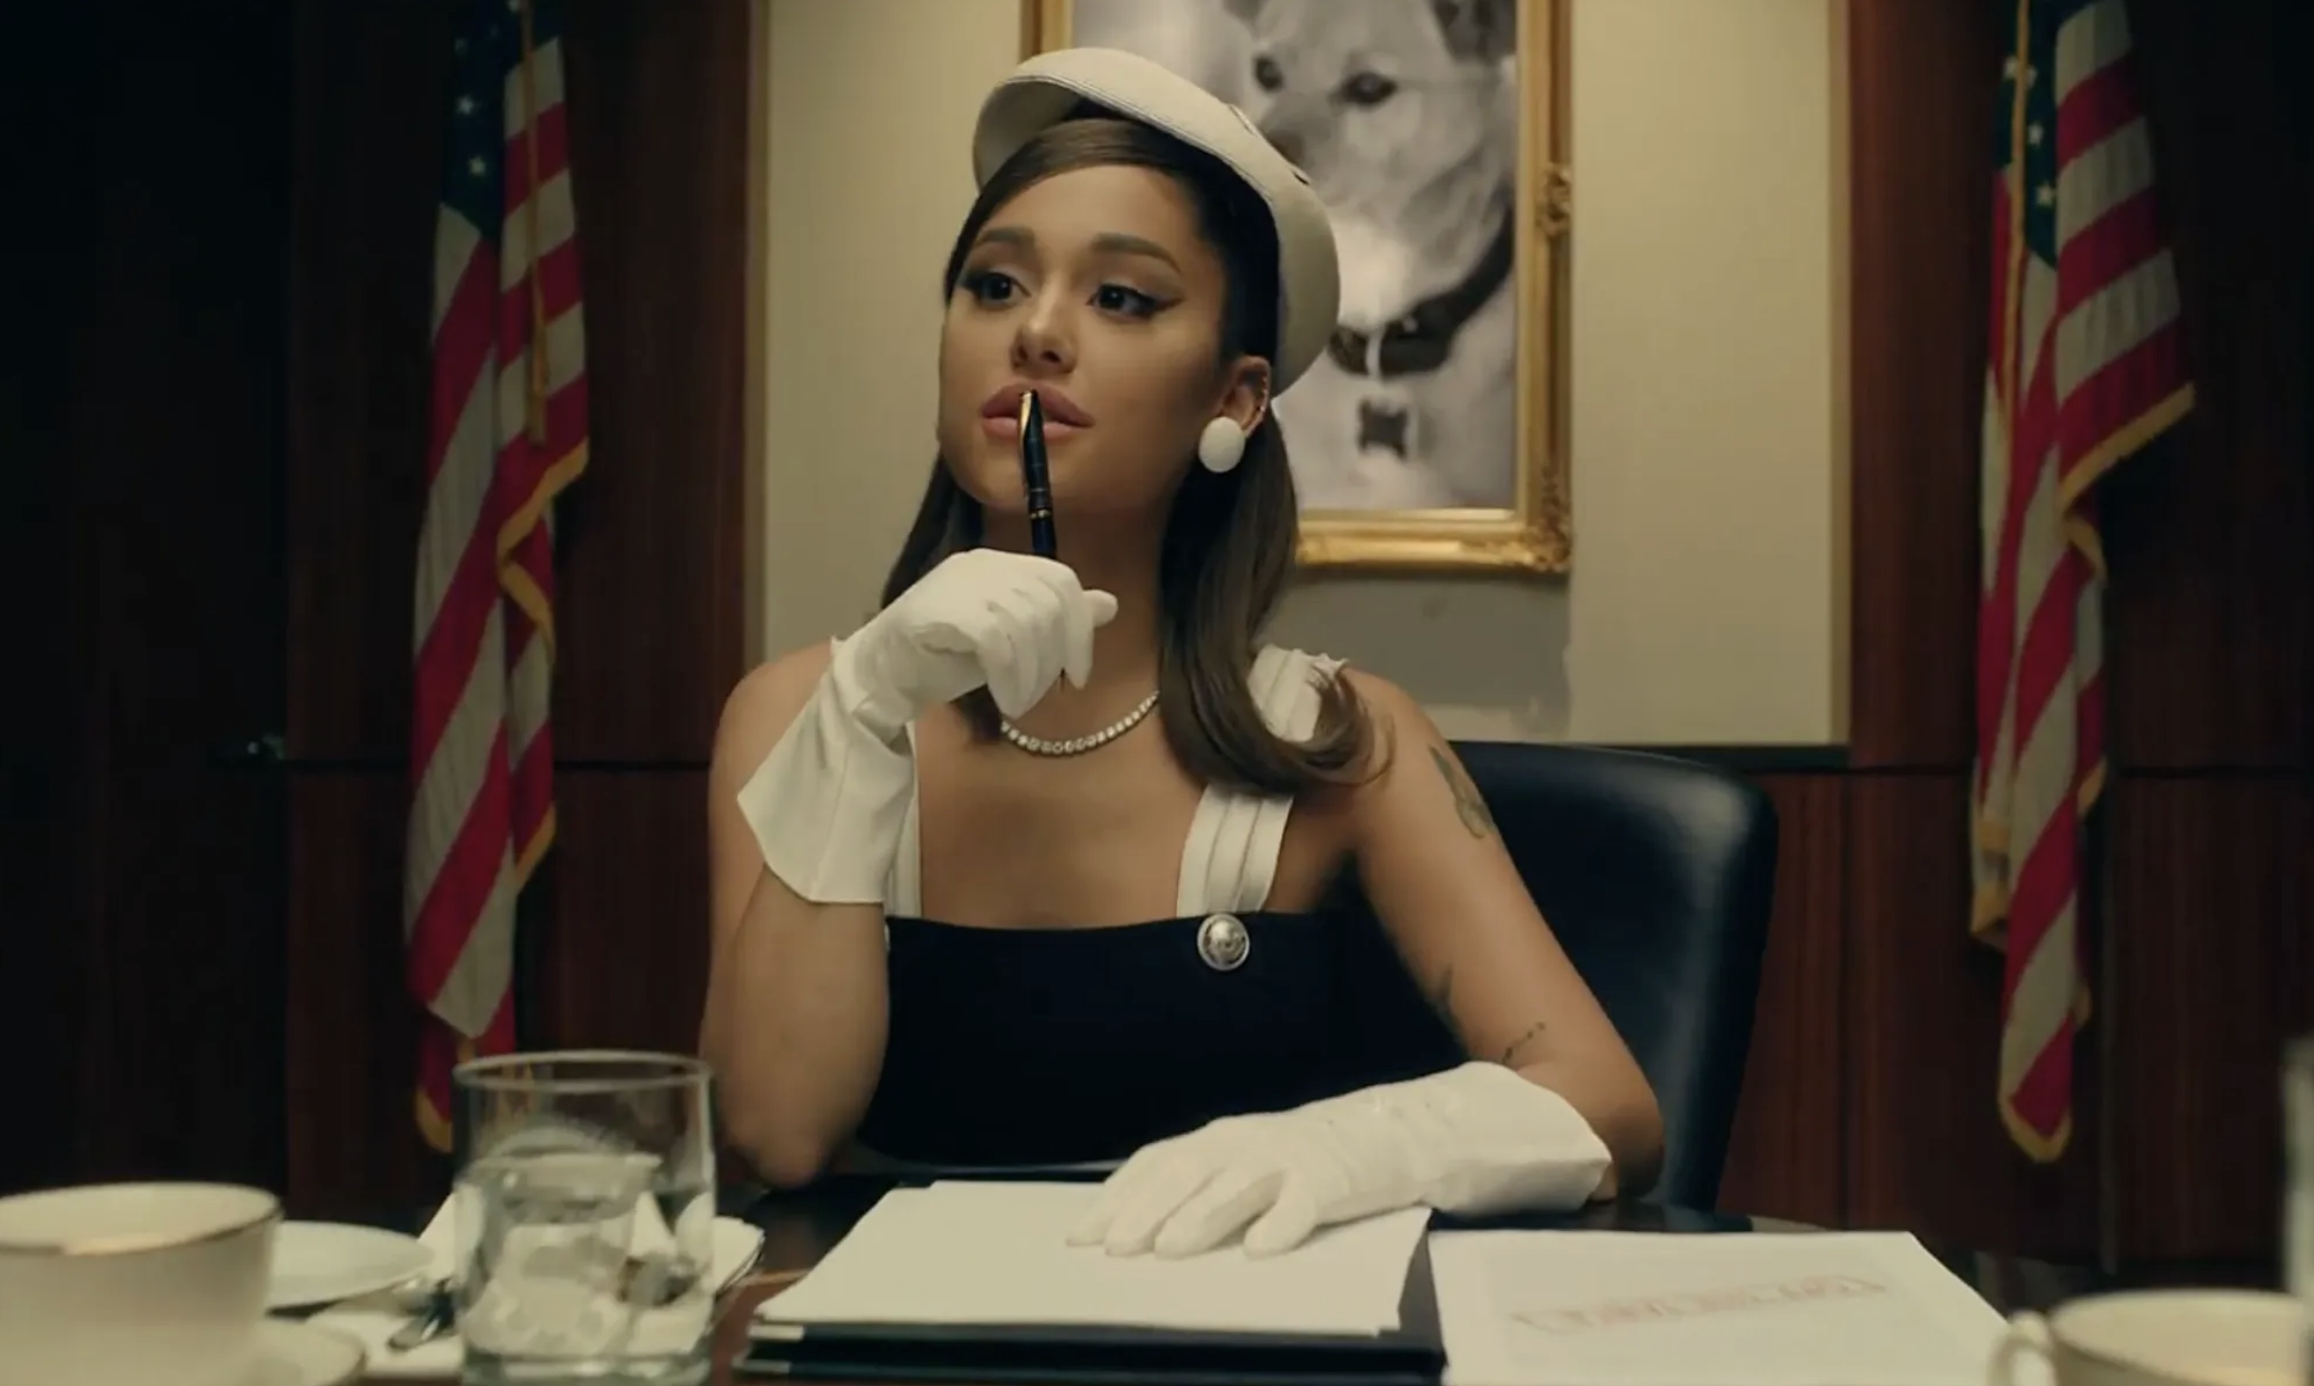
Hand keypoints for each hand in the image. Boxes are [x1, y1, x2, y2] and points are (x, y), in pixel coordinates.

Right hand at [837, 549, 1118, 740]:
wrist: (882, 676)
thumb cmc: (946, 658)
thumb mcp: (1013, 640)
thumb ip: (1055, 619)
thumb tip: (1110, 604)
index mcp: (999, 564)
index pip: (1060, 581)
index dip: (1079, 629)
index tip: (1078, 675)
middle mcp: (981, 564)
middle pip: (1047, 602)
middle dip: (1054, 658)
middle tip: (1040, 695)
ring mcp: (958, 583)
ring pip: (1026, 623)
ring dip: (1032, 674)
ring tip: (1019, 703)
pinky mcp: (939, 611)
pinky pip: (997, 641)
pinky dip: (1010, 677)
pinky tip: (1004, 701)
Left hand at [1068, 1062, 1612, 1258]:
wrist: (1431, 1130)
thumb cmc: (1336, 1157)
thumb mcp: (1268, 1162)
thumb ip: (1218, 1184)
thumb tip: (1147, 1223)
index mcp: (1236, 1136)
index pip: (1164, 1160)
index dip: (1121, 1194)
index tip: (1081, 1231)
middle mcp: (1260, 1138)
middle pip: (1190, 1171)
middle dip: (1146, 1211)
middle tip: (1111, 1249)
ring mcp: (1305, 1154)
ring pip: (1241, 1184)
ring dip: (1200, 1216)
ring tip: (1167, 1251)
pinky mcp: (1348, 1176)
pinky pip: (1312, 1202)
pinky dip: (1284, 1224)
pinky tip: (1261, 1253)